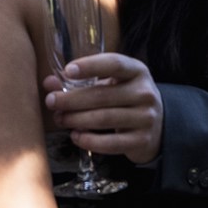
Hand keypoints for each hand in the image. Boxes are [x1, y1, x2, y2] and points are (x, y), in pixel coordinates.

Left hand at [41, 53, 162, 165]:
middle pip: (103, 95)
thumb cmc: (125, 98)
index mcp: (137, 71)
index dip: (90, 66)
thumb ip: (81, 81)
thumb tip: (49, 83)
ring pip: (104, 118)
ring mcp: (146, 118)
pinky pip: (111, 143)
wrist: (158, 125)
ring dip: (76, 119)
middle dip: (72, 99)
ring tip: (60, 118)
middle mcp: (144, 93)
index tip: (68, 71)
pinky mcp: (142, 141)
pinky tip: (75, 136)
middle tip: (51, 101)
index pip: (114, 64)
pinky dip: (90, 141)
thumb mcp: (111, 84)